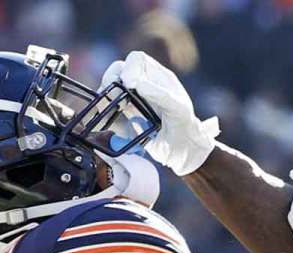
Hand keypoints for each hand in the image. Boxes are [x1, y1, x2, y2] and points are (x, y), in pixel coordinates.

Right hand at [103, 51, 218, 175]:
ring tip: (112, 111)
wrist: (183, 152)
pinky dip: (107, 114)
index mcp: (158, 77)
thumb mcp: (178, 110)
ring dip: (107, 98)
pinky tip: (114, 123)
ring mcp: (133, 99)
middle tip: (114, 97)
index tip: (129, 84)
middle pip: (118, 71)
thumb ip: (160, 95)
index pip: (137, 60)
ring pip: (110, 89)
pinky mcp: (125, 116)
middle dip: (111, 81)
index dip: (129, 68)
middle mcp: (144, 85)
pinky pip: (109, 109)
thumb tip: (135, 83)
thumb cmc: (185, 128)